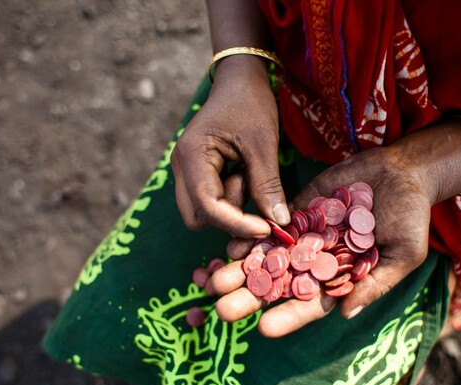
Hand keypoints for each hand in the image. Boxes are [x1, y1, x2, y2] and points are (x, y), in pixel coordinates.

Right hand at [171, 58, 289, 237]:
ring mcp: (187, 171)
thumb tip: (279, 223)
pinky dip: (230, 198)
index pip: (207, 207)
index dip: (236, 223)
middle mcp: (182, 167)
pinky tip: (244, 174)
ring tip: (248, 174)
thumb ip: (267, 185)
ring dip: (230, 206)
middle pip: (197, 217)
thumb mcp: (263, 144)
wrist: (239, 79)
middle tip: (254, 193)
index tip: (266, 228)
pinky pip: (210, 200)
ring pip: (203, 212)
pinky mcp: (197, 173)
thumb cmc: (249, 103)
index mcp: (192, 156)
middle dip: (229, 218)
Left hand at [211, 146, 434, 336]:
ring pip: (271, 256)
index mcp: (342, 277)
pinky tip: (232, 245)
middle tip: (222, 309)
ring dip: (243, 268)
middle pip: (282, 283)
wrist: (403, 172)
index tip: (263, 328)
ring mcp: (308, 235)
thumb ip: (375, 282)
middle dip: (253, 296)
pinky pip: (274, 225)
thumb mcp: (404, 253)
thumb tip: (345, 313)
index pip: (313, 303)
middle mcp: (319, 260)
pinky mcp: (301, 210)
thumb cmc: (411, 216)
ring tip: (215, 279)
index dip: (289, 316)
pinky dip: (254, 235)